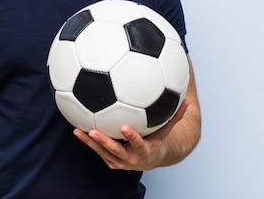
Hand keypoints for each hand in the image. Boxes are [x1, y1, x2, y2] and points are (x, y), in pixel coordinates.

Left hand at [73, 99, 189, 170]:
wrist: (150, 159)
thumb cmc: (157, 139)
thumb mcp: (166, 130)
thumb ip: (175, 116)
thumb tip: (186, 101)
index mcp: (145, 150)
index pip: (138, 144)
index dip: (131, 136)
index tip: (124, 126)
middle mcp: (131, 158)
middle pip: (116, 151)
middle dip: (104, 142)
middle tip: (94, 130)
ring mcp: (119, 161)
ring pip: (102, 152)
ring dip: (90, 142)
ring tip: (78, 130)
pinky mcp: (110, 160)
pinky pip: (97, 150)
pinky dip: (87, 141)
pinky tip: (76, 128)